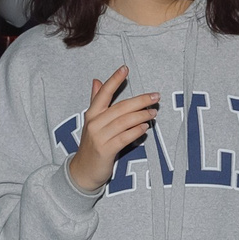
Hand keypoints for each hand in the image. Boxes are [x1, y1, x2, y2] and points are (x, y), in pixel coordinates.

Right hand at [66, 66, 161, 193]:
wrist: (83, 171)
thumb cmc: (92, 144)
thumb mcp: (92, 121)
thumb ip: (96, 101)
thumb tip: (96, 80)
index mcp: (91, 113)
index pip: (104, 93)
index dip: (114, 80)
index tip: (125, 68)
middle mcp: (94, 123)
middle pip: (120, 107)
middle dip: (139, 100)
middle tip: (155, 96)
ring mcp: (99, 137)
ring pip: (124, 121)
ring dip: (141, 115)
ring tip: (154, 112)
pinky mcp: (106, 150)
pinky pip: (124, 137)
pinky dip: (136, 131)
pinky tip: (145, 127)